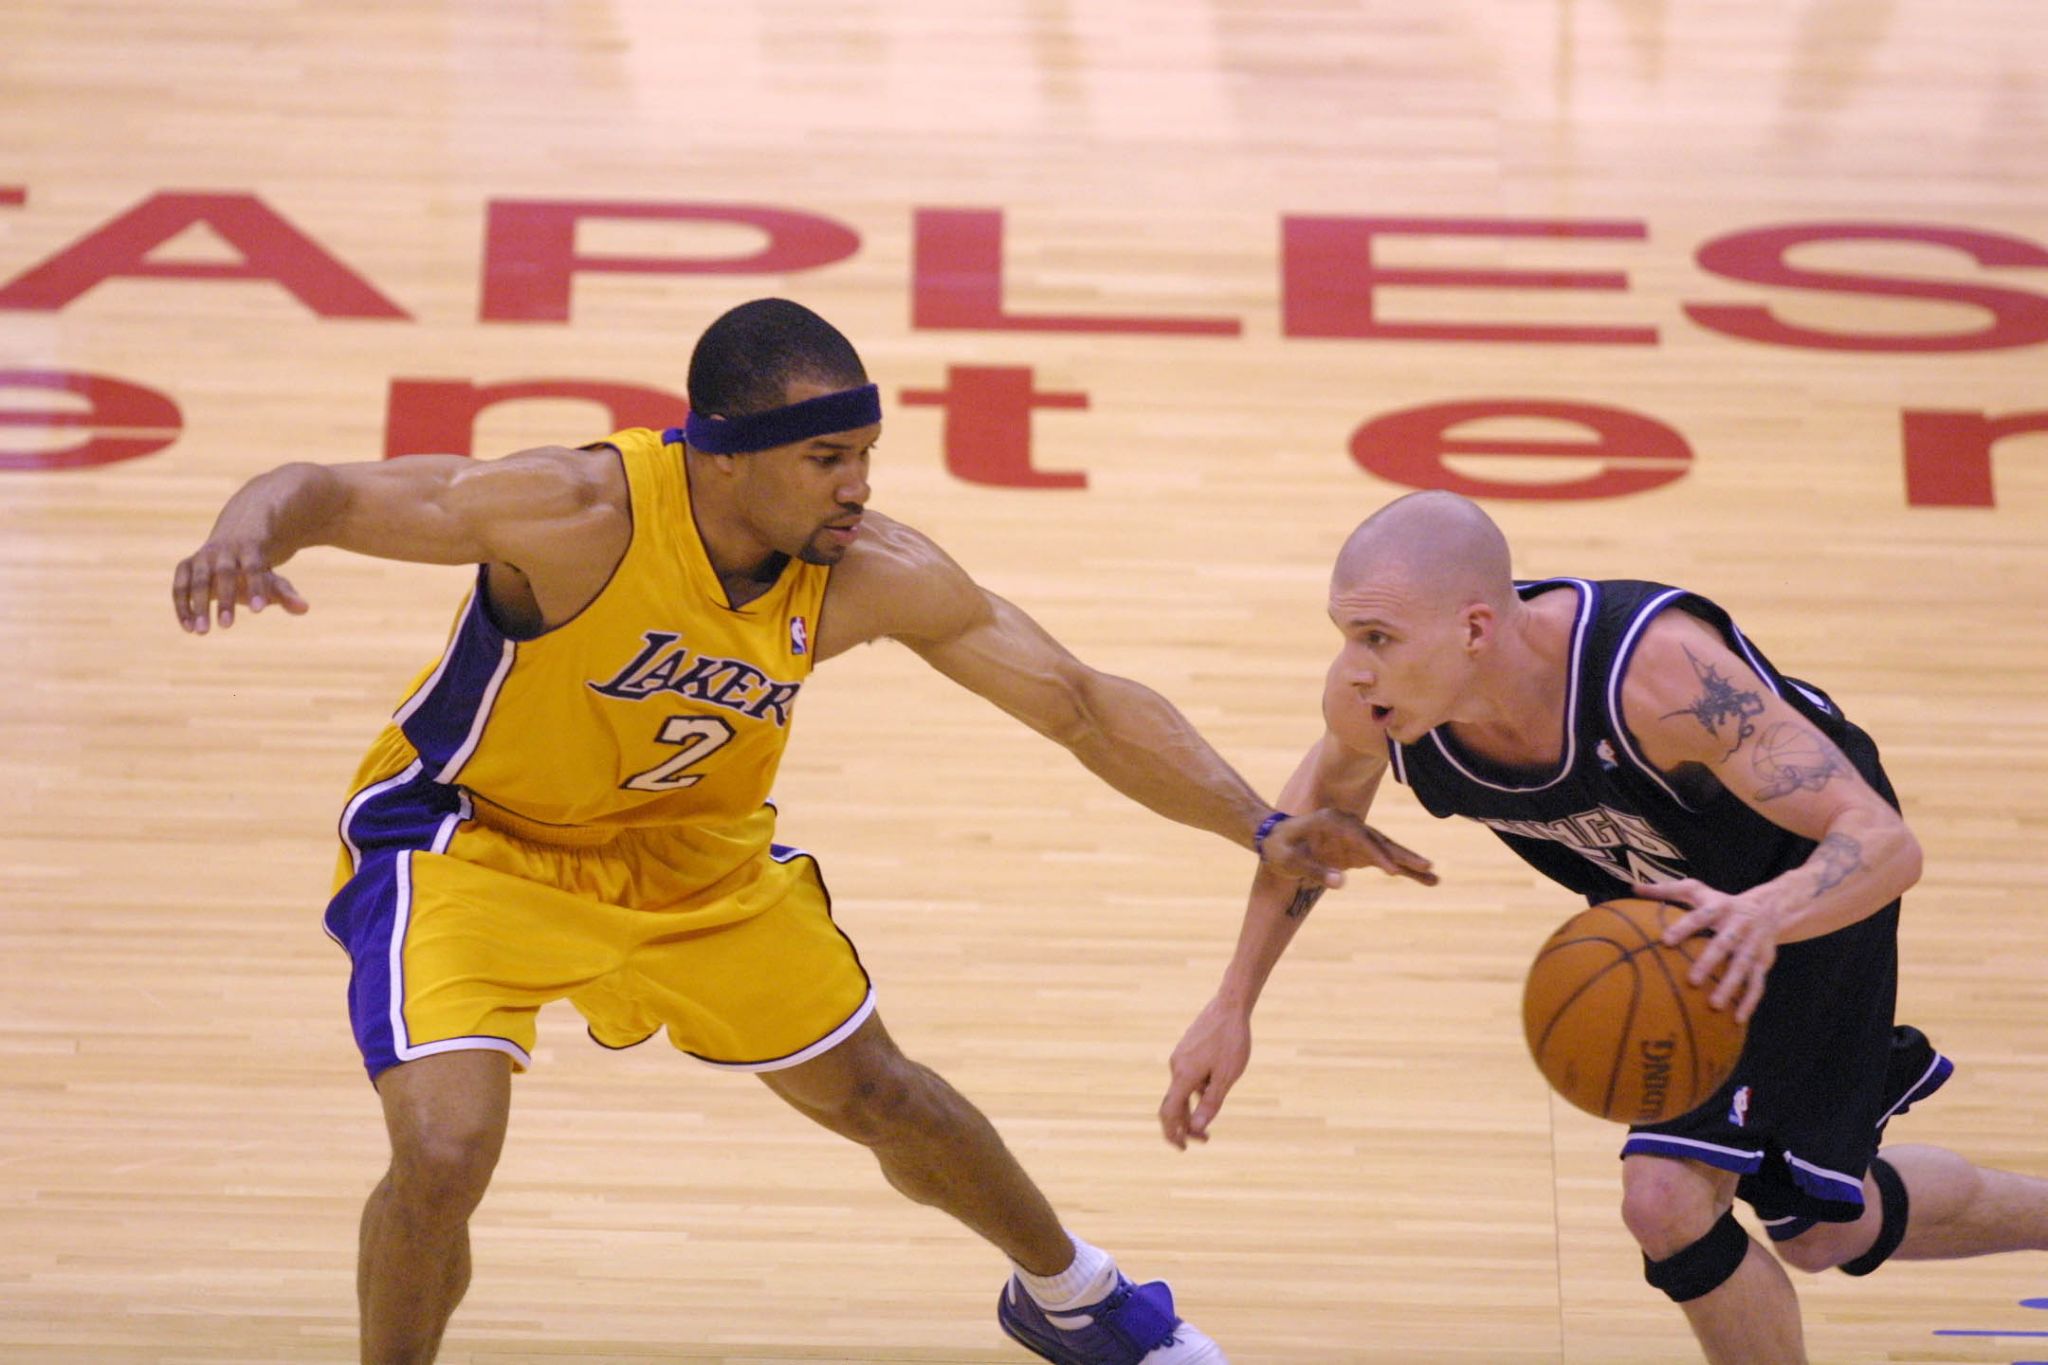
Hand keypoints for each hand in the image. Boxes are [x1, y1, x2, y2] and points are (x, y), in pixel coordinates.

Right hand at [173, 537, 307, 633]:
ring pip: (197, 581)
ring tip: (202, 632)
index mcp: (249, 549)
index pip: (254, 567)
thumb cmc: (257, 568)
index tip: (258, 611)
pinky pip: (180, 587)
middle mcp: (223, 551)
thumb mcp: (273, 579)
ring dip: (198, 606)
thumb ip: (286, 594)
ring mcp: (201, 558)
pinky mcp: (185, 567)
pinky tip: (188, 628)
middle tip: (227, 626)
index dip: (256, 587)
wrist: (233, 542)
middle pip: (223, 573)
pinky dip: (182, 606)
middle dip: (224, 599)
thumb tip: (304, 608)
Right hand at [1160, 996, 1252, 1149]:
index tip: (1183, 1148)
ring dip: (1194, 1105)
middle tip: (1206, 1140)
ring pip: (1183, 1090)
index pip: (1169, 1113)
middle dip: (1186, 1125)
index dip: (1172, 1133)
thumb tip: (1195, 1129)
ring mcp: (1180, 1056)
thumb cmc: (1232, 1041)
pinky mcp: (1187, 1049)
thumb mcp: (1226, 1077)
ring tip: (1219, 1100)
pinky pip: (1188, 1076)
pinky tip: (1217, 1080)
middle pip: (1174, 1104)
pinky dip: (1198, 1088)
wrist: (1230, 1005)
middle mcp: (1176, 1066)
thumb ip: (1210, 1104)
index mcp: (1184, 1076)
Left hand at [1261, 809, 1437, 887]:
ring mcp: (1356, 838)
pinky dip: (1401, 871)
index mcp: (1333, 821)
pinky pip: (1383, 862)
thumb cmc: (1279, 848)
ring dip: (1409, 865)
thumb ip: (1315, 869)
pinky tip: (1422, 879)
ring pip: (1387, 851)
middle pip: (1381, 841)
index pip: (1360, 838)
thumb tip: (1342, 882)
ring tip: (1435, 878)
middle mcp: (1350, 826)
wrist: (1273, 840)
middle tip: (1428, 867)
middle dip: (1404, 855)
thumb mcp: (1290, 860)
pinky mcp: (1357, 852)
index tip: (1392, 871)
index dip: (1377, 854)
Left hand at [1637, 877, 1781, 1023]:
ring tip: (1714, 1005)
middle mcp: (1739, 925)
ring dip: (1730, 986)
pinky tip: (1738, 1019)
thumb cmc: (1722, 902)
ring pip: (1743, 967)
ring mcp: (1754, 945)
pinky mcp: (1764, 962)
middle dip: (1710, 961)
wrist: (1770, 909)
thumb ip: (1666, 890)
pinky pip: (1758, 983)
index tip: (1665, 941)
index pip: (1701, 916)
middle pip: (1724, 943)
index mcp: (1720, 907)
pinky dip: (1749, 1002)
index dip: (1684, 928)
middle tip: (1691, 980)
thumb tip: (1634, 887)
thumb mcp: (1697, 891)